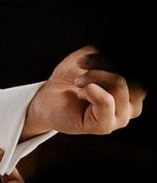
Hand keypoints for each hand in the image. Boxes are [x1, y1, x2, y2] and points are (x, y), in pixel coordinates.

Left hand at [22, 46, 145, 138]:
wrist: (46, 96)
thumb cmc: (70, 78)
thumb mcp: (92, 58)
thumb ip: (109, 56)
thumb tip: (120, 56)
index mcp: (134, 91)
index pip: (136, 71)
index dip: (113, 59)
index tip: (89, 56)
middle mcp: (132, 107)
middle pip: (130, 76)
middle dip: (103, 64)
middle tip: (81, 65)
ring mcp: (119, 118)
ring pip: (119, 85)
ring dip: (94, 75)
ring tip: (79, 81)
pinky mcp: (104, 126)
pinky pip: (106, 101)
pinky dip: (90, 90)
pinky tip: (81, 93)